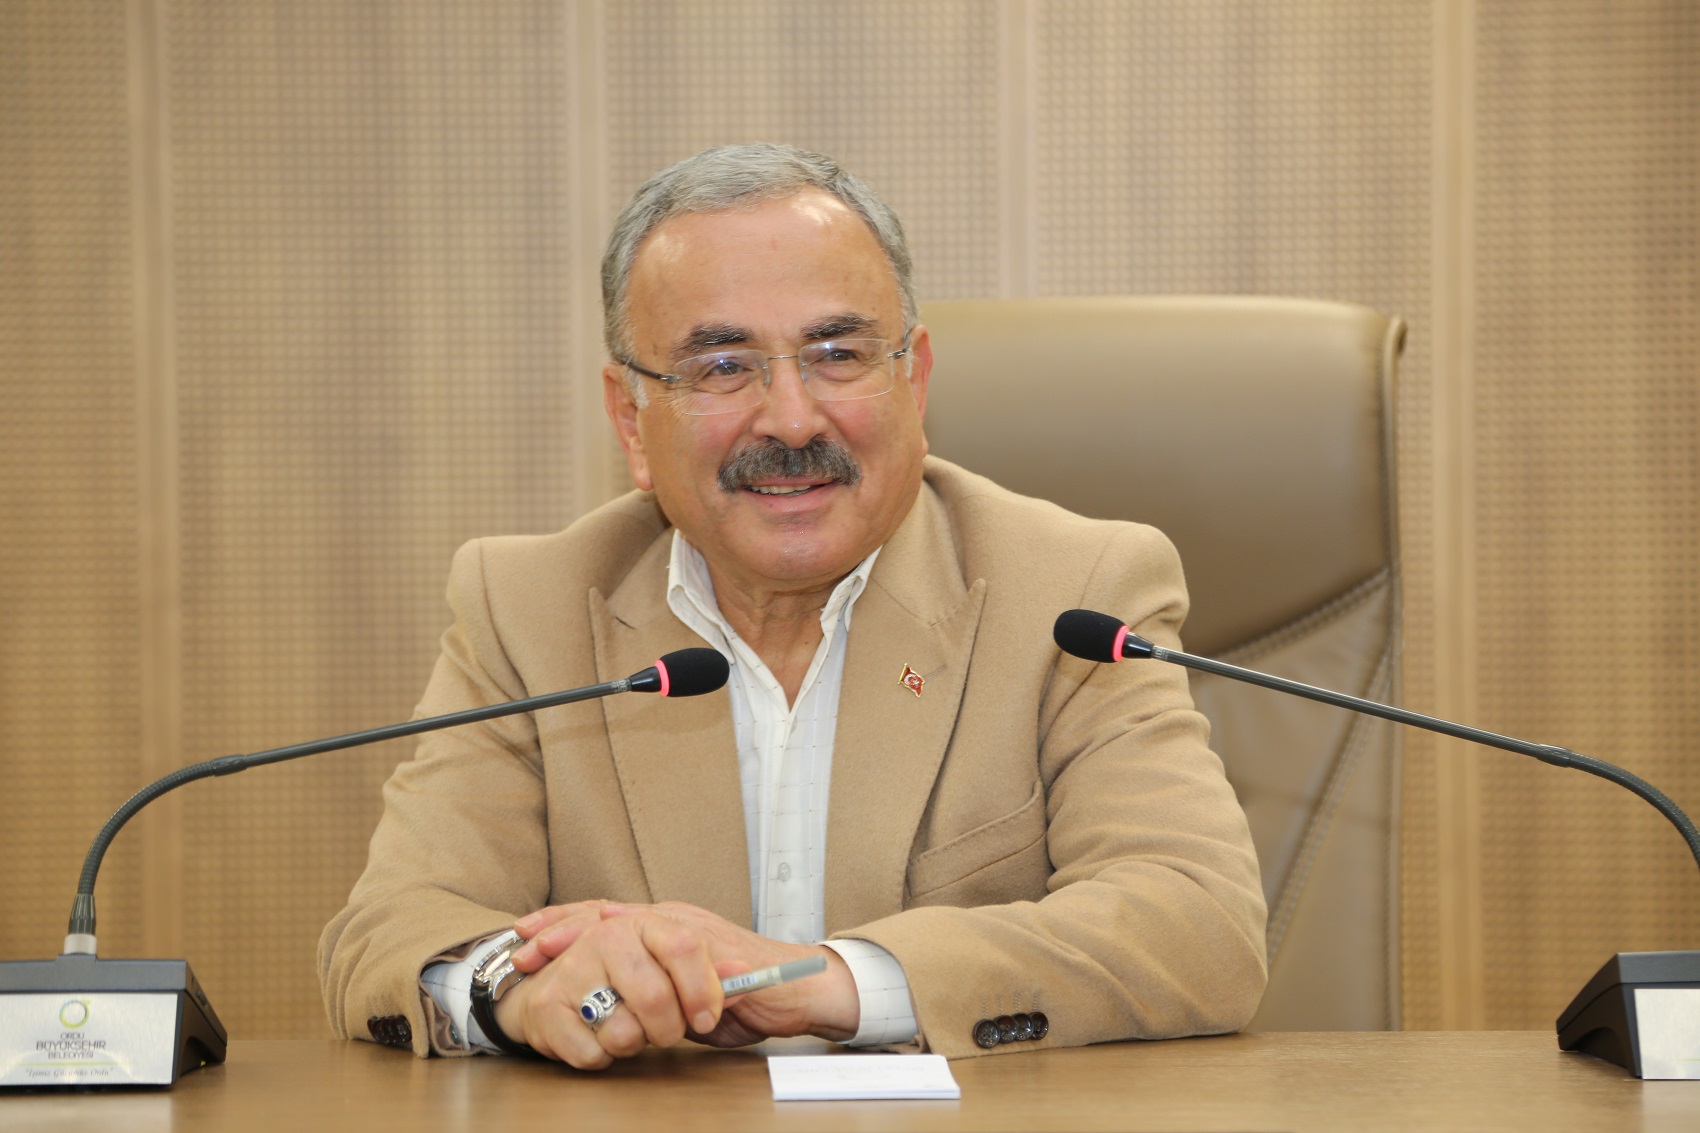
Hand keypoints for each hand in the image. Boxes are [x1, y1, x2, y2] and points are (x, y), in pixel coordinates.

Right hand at [491, 902, 722, 1069]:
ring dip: (634, 1044)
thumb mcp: (677, 968)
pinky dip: (603, 1057)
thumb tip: (743, 973)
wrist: (554, 985)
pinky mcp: (547, 1006)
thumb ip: (714, 971)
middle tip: (667, 1033)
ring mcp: (572, 969)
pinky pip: (592, 1052)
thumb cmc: (627, 978)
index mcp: (643, 922)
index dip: (702, 989)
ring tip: (628, 1029)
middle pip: (655, 996)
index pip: (683, 947)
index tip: (707, 1016)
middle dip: (668, 1028)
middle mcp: (605, 937)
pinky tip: (599, 1038)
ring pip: (624, 1031)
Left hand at [511, 900, 858, 1050]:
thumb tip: (612, 1002)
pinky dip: (636, 955)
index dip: (563, 926)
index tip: (523, 938)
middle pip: (605, 914)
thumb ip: (651, 988)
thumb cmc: (745, 992)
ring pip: (629, 925)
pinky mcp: (713, 949)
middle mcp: (673, 921)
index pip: (604, 919)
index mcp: (663, 928)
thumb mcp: (684, 993)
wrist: (800, 987)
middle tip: (524, 946)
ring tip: (554, 955)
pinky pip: (668, 950)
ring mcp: (692, 931)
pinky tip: (610, 953)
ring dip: (586, 939)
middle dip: (560, 929)